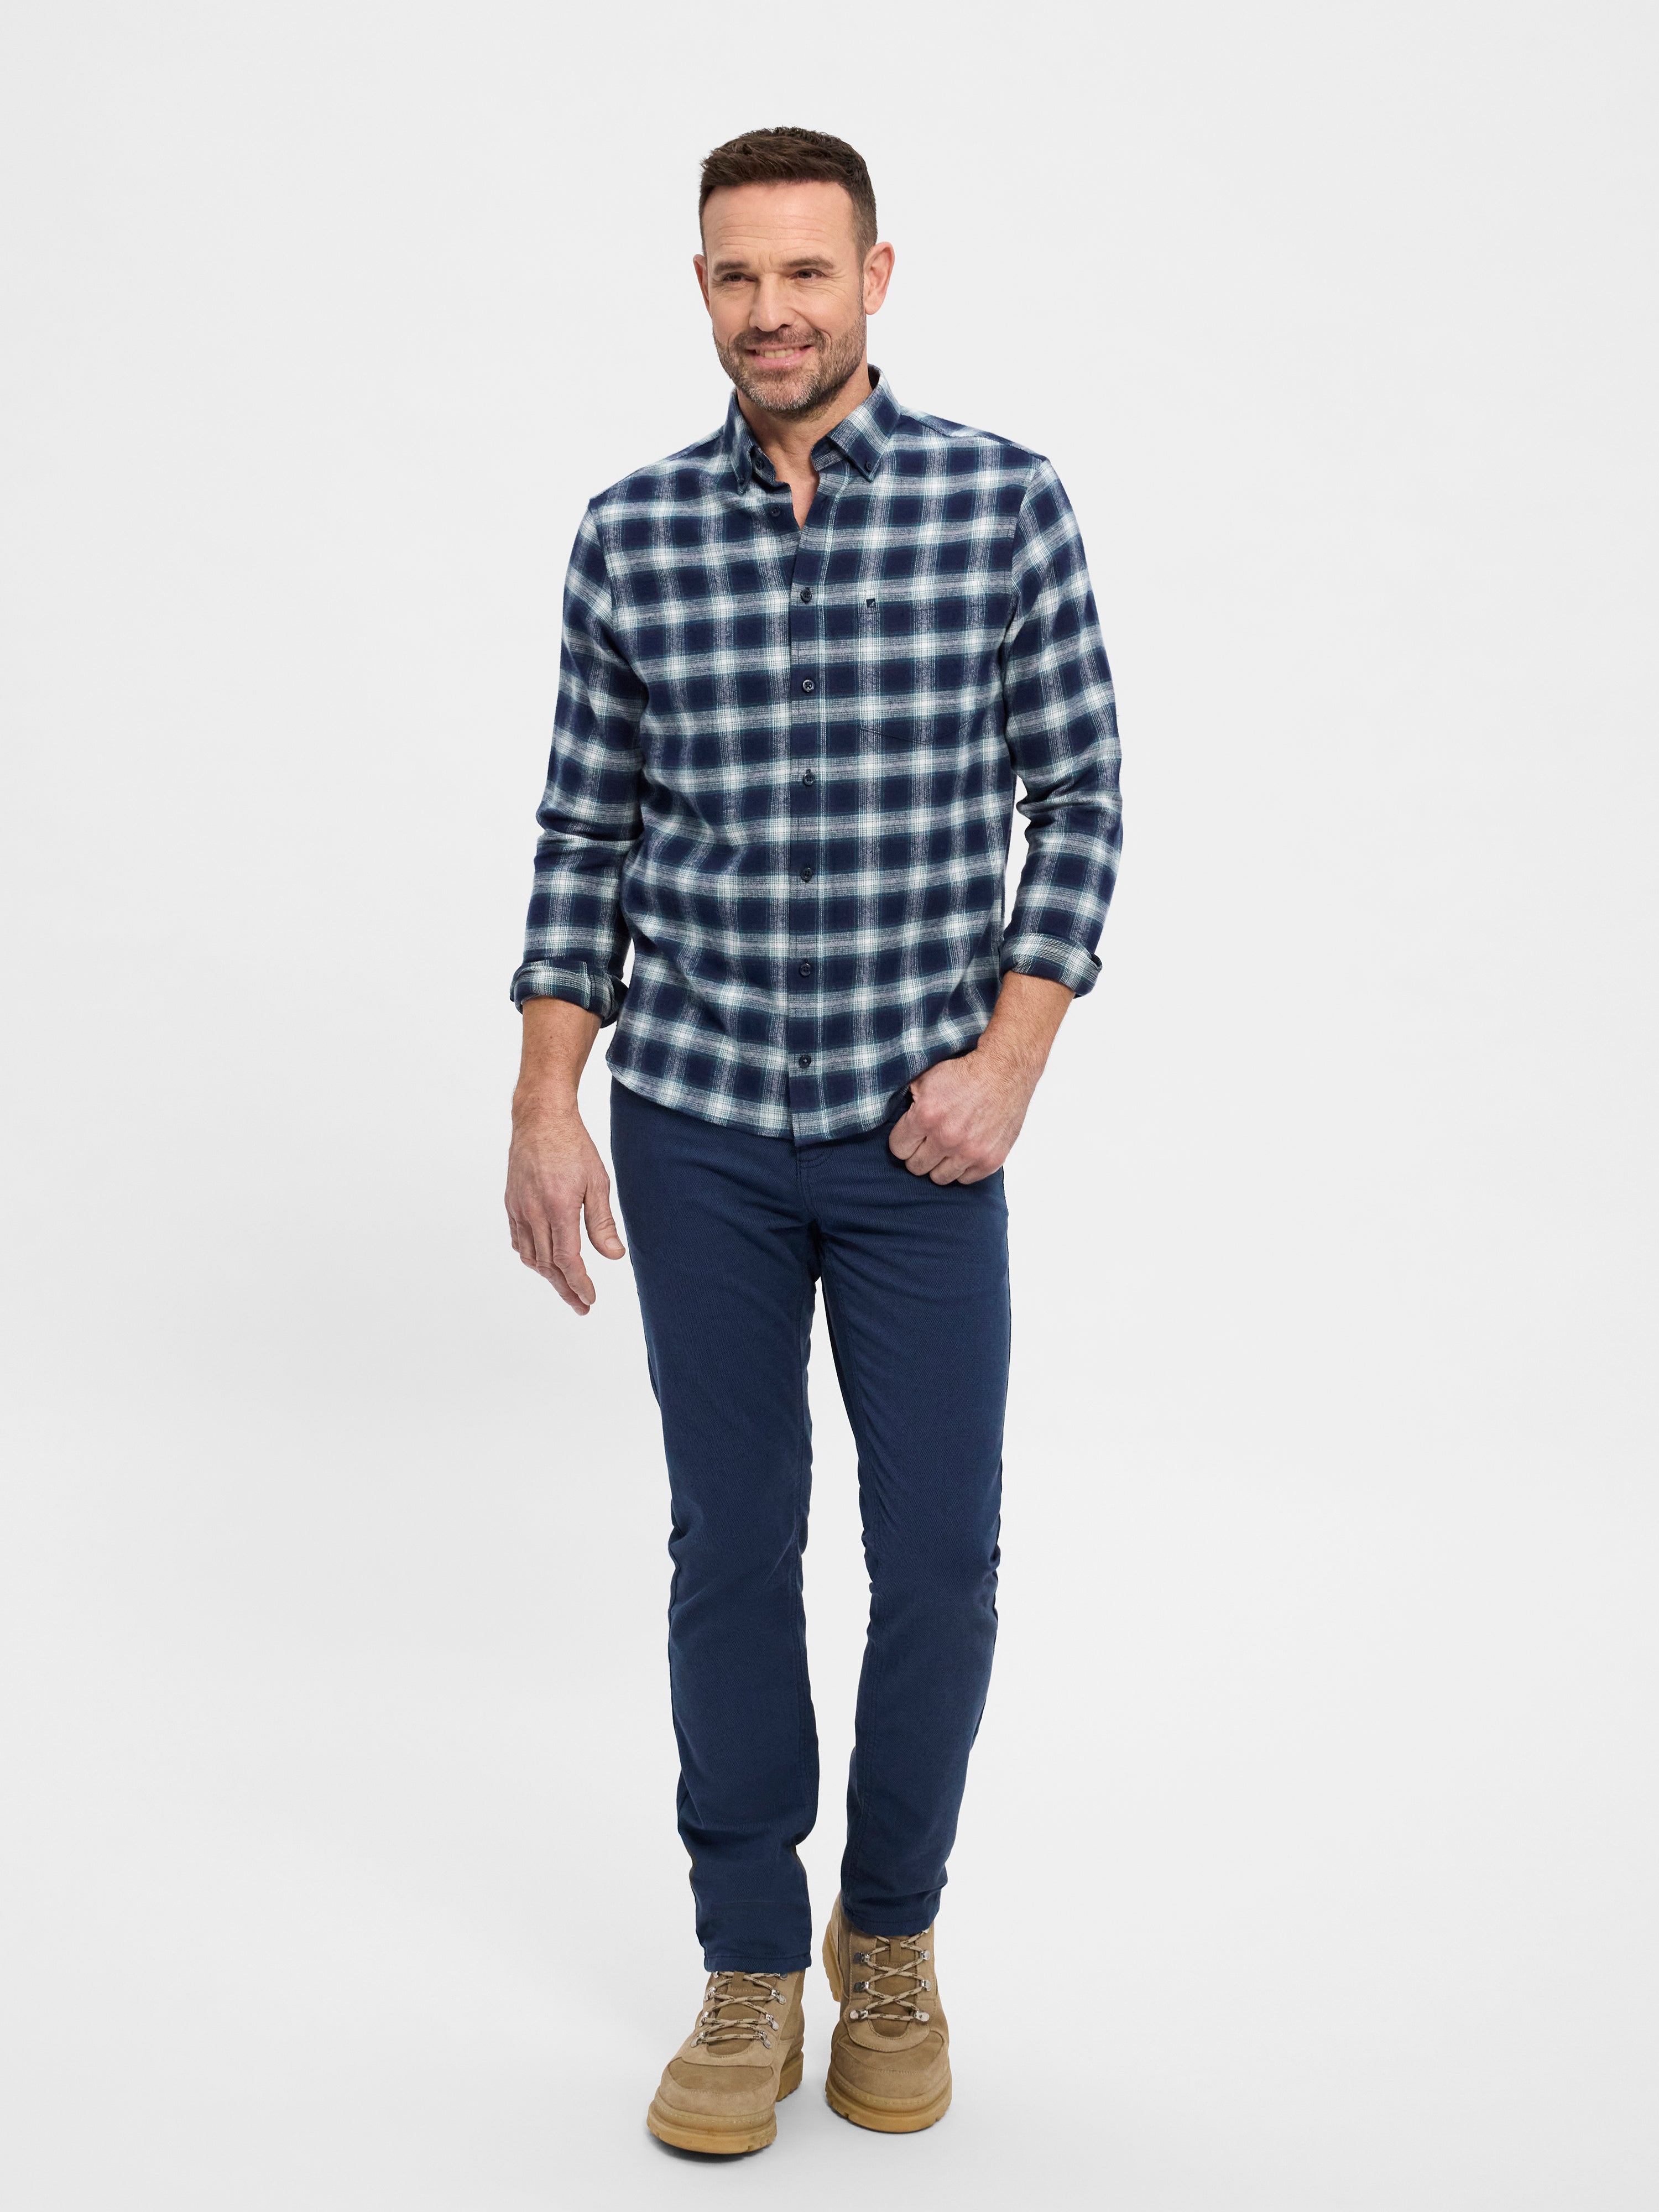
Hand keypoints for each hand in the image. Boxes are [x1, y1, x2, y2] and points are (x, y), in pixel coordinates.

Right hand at [505, 1103, 626, 1313]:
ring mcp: (518, 1209)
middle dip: (565, 1289)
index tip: (589, 1299)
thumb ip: (602, 1222)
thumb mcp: (597, 1182)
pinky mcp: (511, 1204)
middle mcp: (533, 1212)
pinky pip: (519, 1241)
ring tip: (566, 1288)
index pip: (566, 1260)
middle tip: (581, 1305)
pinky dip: (532, 1257)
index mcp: (558, 1207)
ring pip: (530, 1256)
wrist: (540, 1119)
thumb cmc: (573, 1146)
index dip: (578, 1284)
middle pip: (547, 1265)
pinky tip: (544, 1263)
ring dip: (548, 1277)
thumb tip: (613, 1256)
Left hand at [888, 1037, 1039, 1184]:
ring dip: (940, 1164)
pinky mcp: (991, 1160)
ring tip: (946, 1147)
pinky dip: (963, 1168)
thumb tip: (886, 1116)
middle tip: (928, 1141)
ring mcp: (970, 1152)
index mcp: (926, 1116)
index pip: (898, 1150)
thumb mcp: (925, 1078)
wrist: (1005, 1071)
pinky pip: (965, 1180)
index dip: (903, 1140)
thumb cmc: (965, 1072)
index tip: (912, 1134)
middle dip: (919, 1153)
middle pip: (916, 1167)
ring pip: (939, 1178)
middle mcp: (947, 1138)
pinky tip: (964, 1151)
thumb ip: (906, 1101)